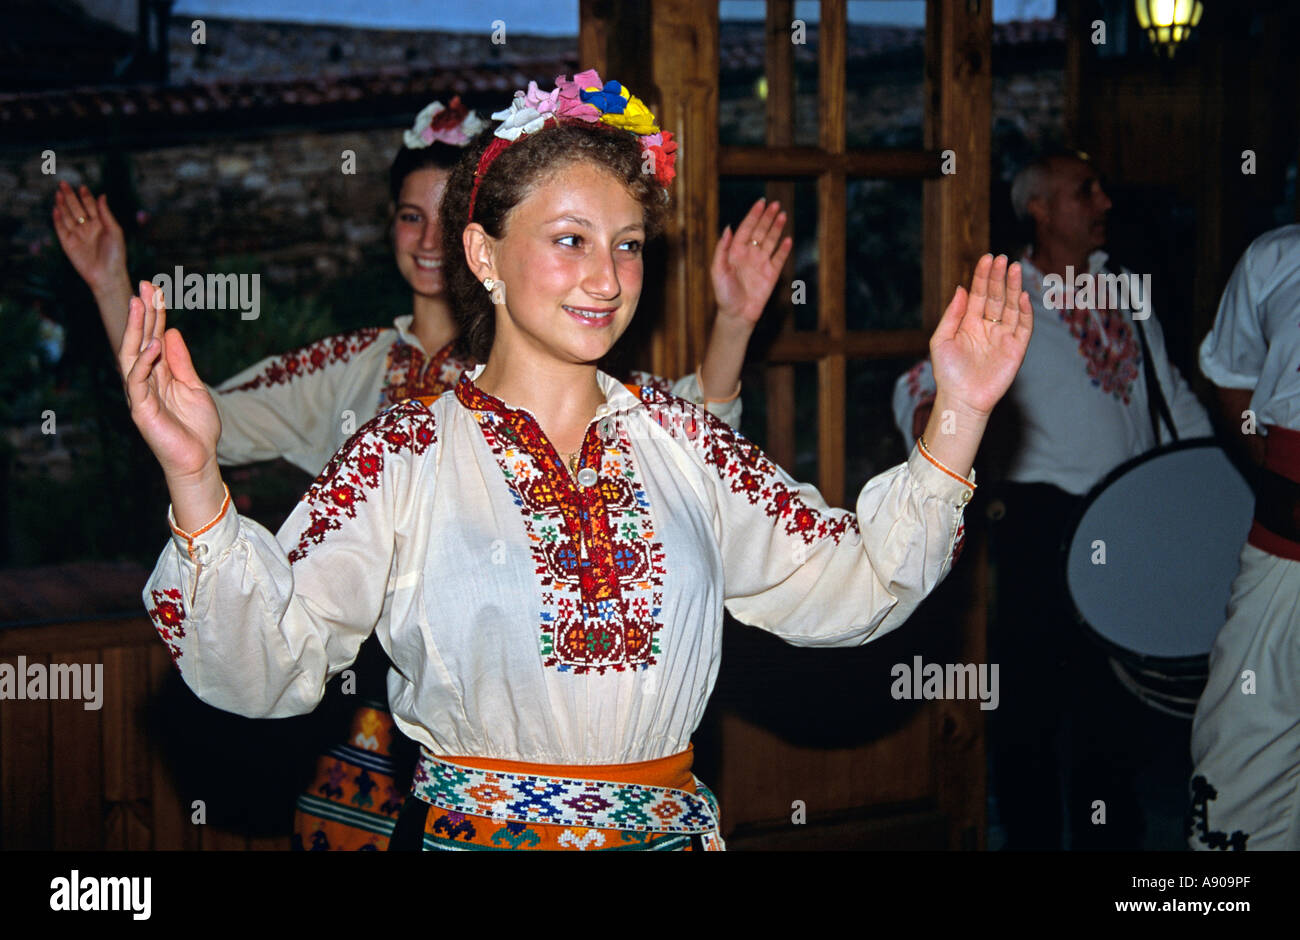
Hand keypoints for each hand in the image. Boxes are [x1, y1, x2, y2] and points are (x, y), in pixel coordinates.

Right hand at [52, 181, 127, 296]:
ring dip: (62, 205)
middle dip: (70, 196)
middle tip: (64, 184)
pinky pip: (61, 229)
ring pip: (67, 216)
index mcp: (100, 225)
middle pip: (77, 209)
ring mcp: (77, 235)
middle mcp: (87, 228)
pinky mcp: (68, 244)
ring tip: (59, 193)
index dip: (86, 197)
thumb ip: (106, 214)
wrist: (107, 275)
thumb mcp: (114, 231)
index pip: (91, 207)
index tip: (82, 187)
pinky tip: (56, 209)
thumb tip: (102, 195)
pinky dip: (57, 219)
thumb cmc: (115, 255)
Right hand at [120, 281, 221, 485]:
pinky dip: (145, 362)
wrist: (199, 458)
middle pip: (141, 340)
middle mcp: (146, 380)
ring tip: (142, 304)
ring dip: (138, 329)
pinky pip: (138, 381)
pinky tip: (153, 344)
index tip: (157, 290)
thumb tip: (170, 331)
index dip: (156, 314)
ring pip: (133, 355)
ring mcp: (140, 394)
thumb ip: (181, 361)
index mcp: (159, 374)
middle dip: (143, 313)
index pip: (154, 338)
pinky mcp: (140, 409)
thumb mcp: (194, 386)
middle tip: (145, 286)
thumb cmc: (197, 426)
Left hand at [710, 198, 792, 326]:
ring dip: (777, 228)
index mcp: (735, 251)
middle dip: (767, 217)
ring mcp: (761, 264)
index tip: (761, 203)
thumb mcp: (717, 270)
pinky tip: (788, 238)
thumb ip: (721, 249)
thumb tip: (728, 227)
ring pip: (771, 241)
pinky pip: (779, 258)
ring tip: (783, 215)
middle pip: (760, 231)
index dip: (753, 215)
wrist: (736, 315)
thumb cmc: (724, 294)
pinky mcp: (771, 275)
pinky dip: (784, 249)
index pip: (746, 228)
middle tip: (776, 204)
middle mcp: (749, 255)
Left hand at [929, 254, 1032, 418]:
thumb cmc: (948, 373)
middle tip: (1003, 258)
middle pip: (996, 296)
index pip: (979, 294)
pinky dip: (1025, 311)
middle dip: (999, 277)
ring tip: (1014, 268)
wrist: (962, 399)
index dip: (983, 276)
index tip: (987, 258)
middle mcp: (987, 327)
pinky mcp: (1016, 349)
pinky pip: (1023, 326)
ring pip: (1011, 306)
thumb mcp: (941, 340)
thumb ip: (952, 314)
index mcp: (969, 323)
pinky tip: (1022, 296)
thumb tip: (961, 288)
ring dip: (1013, 287)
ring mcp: (1003, 337)